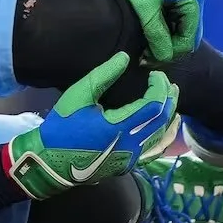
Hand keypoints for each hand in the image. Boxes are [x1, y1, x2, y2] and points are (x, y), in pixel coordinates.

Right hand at [5, 52, 179, 199]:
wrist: (51, 162)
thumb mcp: (78, 96)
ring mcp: (131, 158)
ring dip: (169, 114)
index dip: (159, 86)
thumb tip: (125, 58)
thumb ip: (103, 76)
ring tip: (170, 97)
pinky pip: (155, 150)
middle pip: (162, 119)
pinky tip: (169, 126)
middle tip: (165, 81)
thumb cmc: (62, 127)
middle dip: (168, 97)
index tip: (154, 73)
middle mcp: (131, 145)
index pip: (154, 104)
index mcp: (119, 127)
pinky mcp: (128, 165)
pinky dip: (166, 135)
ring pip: (162, 135)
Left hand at [93, 0, 203, 61]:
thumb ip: (156, 33)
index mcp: (193, 0)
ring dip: (163, 40)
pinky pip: (172, 21)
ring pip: (178, 30)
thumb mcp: (146, 7)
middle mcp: (193, 0)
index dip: (170, 52)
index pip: (189, 39)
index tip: (148, 57)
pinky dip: (161, 30)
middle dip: (167, 48)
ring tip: (143, 47)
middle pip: (186, 36)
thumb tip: (164, 57)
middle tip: (145, 56)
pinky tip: (146, 35)